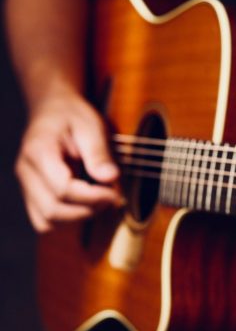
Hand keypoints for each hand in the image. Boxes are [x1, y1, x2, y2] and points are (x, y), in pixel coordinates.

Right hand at [15, 93, 120, 232]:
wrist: (53, 109)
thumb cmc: (73, 116)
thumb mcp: (91, 125)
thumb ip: (99, 152)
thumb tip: (110, 178)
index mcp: (39, 151)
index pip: (62, 188)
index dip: (92, 197)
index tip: (114, 192)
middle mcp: (26, 172)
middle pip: (53, 210)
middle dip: (88, 210)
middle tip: (112, 198)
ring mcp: (26, 185)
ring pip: (46, 221)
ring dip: (78, 218)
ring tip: (100, 201)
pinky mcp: (32, 195)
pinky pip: (45, 220)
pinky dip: (68, 219)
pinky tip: (87, 205)